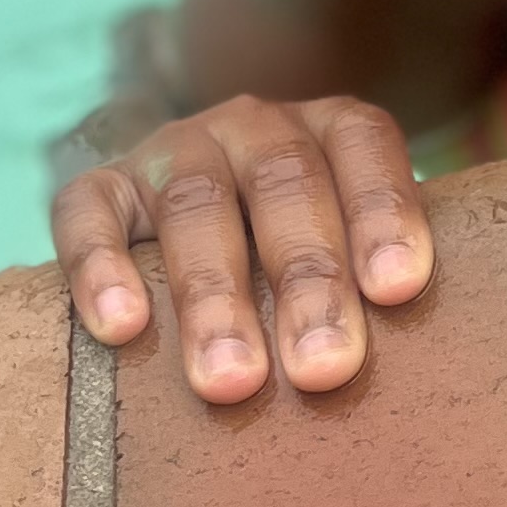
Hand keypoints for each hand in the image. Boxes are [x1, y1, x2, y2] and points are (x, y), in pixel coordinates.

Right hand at [53, 95, 433, 400]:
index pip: (364, 145)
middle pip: (285, 183)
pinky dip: (101, 267)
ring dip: (215, 294)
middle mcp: (253, 126)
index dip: (384, 210)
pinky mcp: (99, 187)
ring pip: (194, 204)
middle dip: (308, 278)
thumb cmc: (300, 261)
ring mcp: (171, 150)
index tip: (397, 290)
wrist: (191, 213)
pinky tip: (122, 329)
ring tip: (233, 381)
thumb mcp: (346, 247)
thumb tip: (418, 380)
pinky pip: (88, 213)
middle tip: (323, 369)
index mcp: (328, 130)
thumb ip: (374, 285)